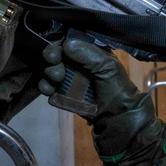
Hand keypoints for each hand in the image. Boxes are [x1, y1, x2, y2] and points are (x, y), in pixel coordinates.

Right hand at [41, 38, 158, 160]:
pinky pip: (49, 87)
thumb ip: (87, 54)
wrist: (119, 124)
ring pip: (50, 70)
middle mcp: (81, 65)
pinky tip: (49, 90)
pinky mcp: (65, 96)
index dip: (59, 44)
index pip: (70, 42)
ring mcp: (72, 81)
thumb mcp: (107, 68)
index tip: (55, 52)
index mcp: (93, 53)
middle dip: (52, 59)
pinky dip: (45, 87)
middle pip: (57, 55)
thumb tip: (65, 44)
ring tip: (55, 79)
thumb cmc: (118, 92)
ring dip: (48, 73)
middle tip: (55, 66)